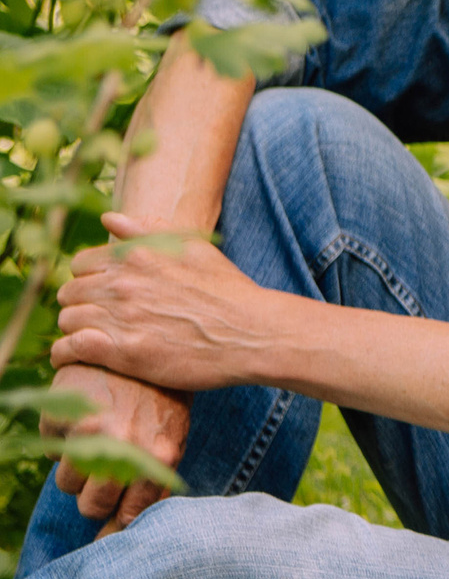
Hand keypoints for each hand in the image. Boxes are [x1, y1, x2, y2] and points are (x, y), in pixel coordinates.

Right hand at [44, 364, 190, 532]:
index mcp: (158, 457)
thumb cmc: (160, 399)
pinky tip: (80, 416)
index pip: (129, 515)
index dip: (120, 516)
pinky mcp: (60, 413)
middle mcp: (123, 447)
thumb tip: (123, 527)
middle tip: (102, 477)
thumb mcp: (171, 439)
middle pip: (91, 507)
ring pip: (66, 483)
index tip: (117, 509)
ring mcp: (87, 431)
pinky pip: (49, 447)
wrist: (138, 345)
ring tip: (93, 445)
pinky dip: (60, 438)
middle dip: (94, 498)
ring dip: (75, 472)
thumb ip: (154, 482)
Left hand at [53, 214, 277, 392]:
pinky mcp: (124, 353)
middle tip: (96, 320)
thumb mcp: (194, 248)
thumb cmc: (230, 292)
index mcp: (134, 257)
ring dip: (75, 330)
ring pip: (68, 320)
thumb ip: (148, 230)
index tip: (100, 295)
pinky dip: (64, 354)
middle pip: (70, 293)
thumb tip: (108, 218)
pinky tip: (72, 359)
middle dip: (79, 305)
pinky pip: (70, 348)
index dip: (88, 280)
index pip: (80, 265)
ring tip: (88, 341)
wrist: (254, 334)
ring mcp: (122, 318)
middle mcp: (122, 284)